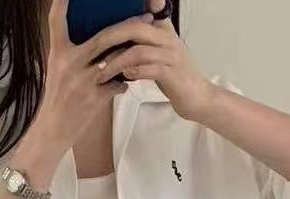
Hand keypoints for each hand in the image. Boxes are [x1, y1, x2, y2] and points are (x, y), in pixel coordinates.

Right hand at [26, 0, 147, 162]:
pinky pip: (118, 85)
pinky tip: (127, 83)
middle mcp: (70, 64)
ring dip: (133, 53)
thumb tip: (97, 41)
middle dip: (128, 26)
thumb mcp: (56, 70)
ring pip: (116, 59)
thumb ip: (71, 54)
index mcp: (58, 54)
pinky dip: (125, 83)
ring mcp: (83, 81)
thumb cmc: (56, 99)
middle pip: (104, 37)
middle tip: (146, 18)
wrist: (52, 131)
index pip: (57, 21)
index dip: (61, 3)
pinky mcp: (94, 99)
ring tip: (146, 47)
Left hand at [106, 0, 214, 121]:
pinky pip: (149, 70)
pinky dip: (134, 73)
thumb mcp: (158, 55)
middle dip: (110, 39)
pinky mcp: (172, 74)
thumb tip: (116, 43)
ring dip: (116, 62)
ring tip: (102, 73)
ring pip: (138, 51)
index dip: (134, 9)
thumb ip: (141, 45)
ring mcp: (171, 56)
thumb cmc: (174, 77)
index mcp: (163, 31)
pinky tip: (123, 78)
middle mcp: (167, 39)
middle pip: (135, 29)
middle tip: (92, 51)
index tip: (110, 19)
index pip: (147, 11)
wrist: (197, 97)